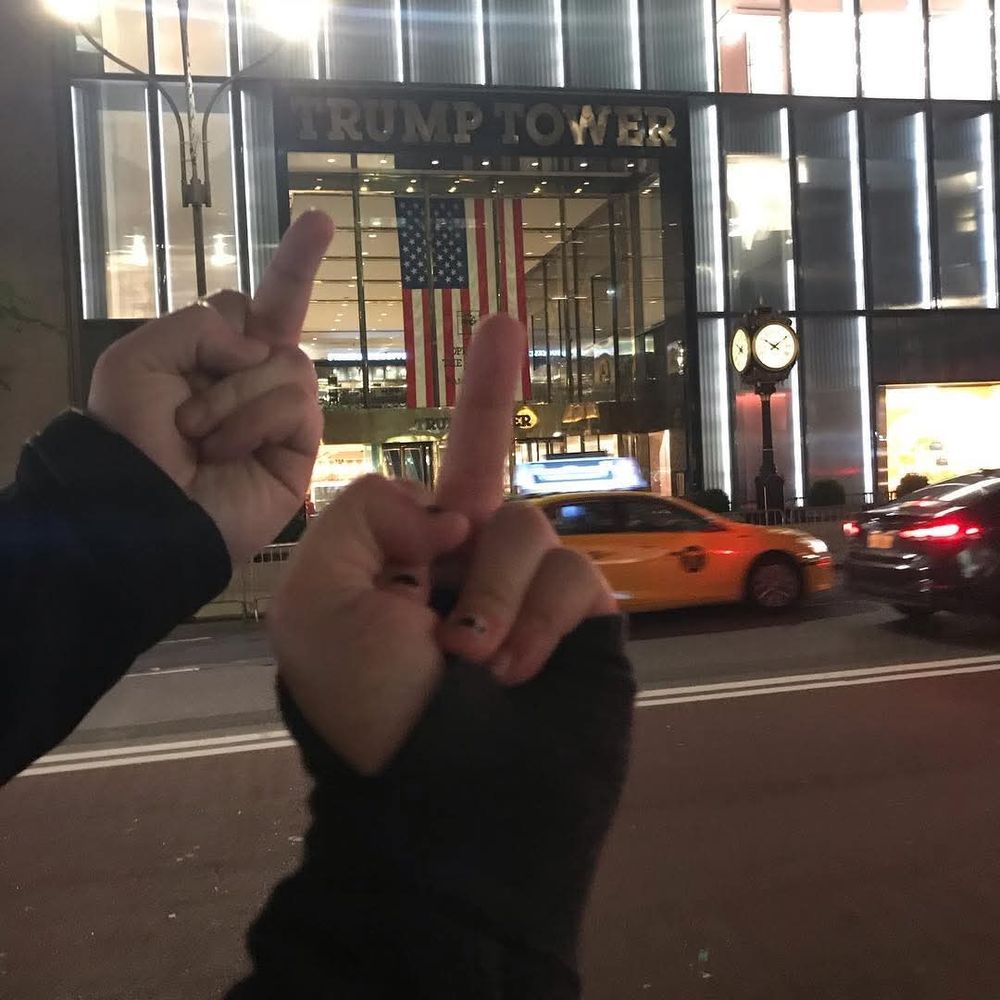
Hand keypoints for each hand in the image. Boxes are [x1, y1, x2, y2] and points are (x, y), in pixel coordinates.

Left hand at [87, 211, 333, 563]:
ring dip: (233, 396)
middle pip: (283, 322)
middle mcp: (255, 376)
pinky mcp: (302, 447)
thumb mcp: (142, 356)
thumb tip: (261, 349)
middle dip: (247, 336)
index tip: (322, 220)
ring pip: (289, 364)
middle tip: (191, 406)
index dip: (294, 262)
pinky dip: (253, 420)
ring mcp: (283, 412)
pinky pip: (296, 403)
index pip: (258, 302)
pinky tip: (225, 450)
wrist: (144, 506)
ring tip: (198, 435)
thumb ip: (201, 324)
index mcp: (216, 352)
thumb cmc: (133, 433)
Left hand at [269, 314, 616, 774]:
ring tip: (473, 659)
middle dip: (490, 407)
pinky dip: (536, 624)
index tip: (502, 321)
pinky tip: (515, 673)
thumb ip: (358, 518)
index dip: (475, 393)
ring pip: (527, 527)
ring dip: (492, 598)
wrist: (446, 808)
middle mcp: (471, 558)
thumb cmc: (369, 710)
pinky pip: (573, 578)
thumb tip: (447, 509)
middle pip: (490, 468)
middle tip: (457, 488)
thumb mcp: (316, 606)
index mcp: (408, 550)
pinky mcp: (582, 617)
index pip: (440, 461)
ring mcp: (530, 588)